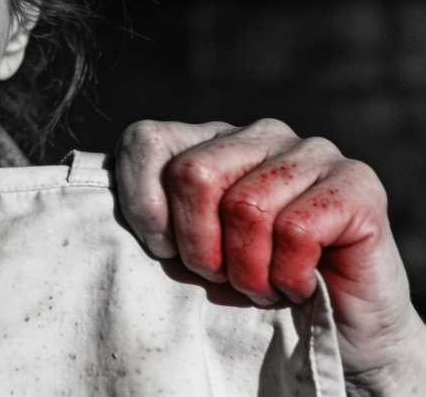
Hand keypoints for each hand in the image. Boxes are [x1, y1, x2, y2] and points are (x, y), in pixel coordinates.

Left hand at [115, 119, 425, 394]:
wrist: (338, 334)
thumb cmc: (250, 289)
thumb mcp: (182, 255)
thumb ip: (150, 220)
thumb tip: (111, 209)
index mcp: (210, 140)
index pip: (146, 141)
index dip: (143, 206)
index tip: (165, 251)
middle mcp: (259, 134)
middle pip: (191, 172)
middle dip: (198, 246)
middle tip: (223, 277)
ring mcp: (311, 151)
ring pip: (246, 205)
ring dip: (248, 271)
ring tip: (264, 285)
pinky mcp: (357, 182)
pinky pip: (297, 230)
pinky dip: (289, 276)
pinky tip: (301, 284)